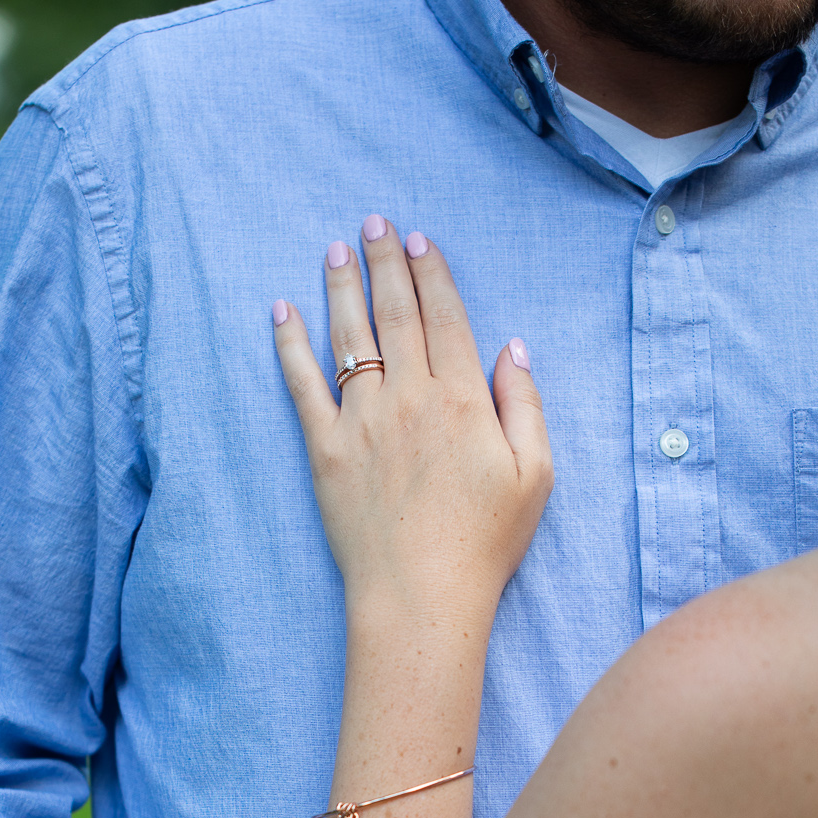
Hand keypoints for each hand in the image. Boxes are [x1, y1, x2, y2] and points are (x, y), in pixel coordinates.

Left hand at [273, 219, 552, 619]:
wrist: (420, 595)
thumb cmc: (484, 543)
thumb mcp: (535, 475)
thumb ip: (524, 405)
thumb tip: (511, 348)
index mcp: (462, 398)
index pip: (445, 316)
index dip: (430, 272)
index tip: (416, 240)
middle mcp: (410, 397)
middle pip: (395, 313)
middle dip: (383, 262)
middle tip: (372, 223)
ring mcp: (362, 421)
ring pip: (349, 336)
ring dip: (341, 287)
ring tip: (335, 250)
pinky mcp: (325, 450)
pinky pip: (302, 385)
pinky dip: (289, 345)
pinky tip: (281, 312)